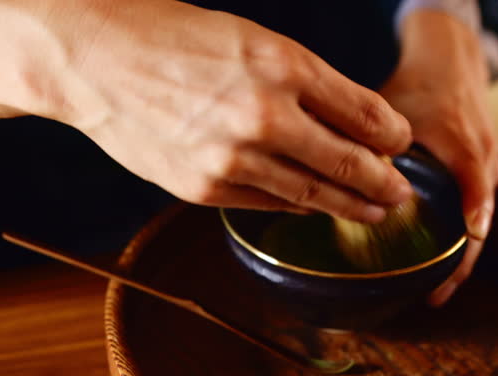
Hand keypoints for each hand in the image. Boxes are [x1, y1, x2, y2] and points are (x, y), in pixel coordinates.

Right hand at [0, 0, 412, 221]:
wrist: (95, 59)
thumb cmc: (176, 39)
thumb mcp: (252, 39)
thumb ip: (303, 82)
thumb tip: (352, 124)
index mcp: (283, 65)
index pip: (365, 114)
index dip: (393, 137)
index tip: (401, 146)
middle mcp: (264, 115)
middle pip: (350, 164)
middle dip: (384, 184)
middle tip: (402, 196)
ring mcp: (232, 158)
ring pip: (313, 194)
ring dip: (350, 206)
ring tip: (373, 213)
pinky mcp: (203, 188)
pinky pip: (268, 204)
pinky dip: (297, 206)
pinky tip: (313, 207)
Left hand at [380, 10, 497, 305]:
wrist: (452, 58)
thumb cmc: (420, 82)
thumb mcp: (393, 107)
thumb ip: (370, 142)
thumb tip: (335, 179)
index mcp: (464, 146)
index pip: (472, 197)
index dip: (463, 236)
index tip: (447, 270)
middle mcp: (484, 161)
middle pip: (479, 223)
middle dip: (458, 263)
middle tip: (434, 296)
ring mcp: (489, 168)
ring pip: (478, 221)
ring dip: (458, 252)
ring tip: (434, 288)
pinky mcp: (484, 171)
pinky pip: (476, 210)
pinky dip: (459, 234)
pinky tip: (435, 257)